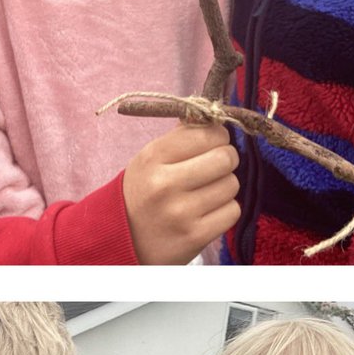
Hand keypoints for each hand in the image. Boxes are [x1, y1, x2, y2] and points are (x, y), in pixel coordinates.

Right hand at [123, 123, 239, 263]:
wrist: (121, 239)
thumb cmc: (141, 193)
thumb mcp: (148, 160)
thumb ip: (180, 137)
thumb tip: (212, 115)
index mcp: (152, 158)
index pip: (208, 133)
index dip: (216, 137)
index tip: (210, 145)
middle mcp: (165, 184)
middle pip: (226, 157)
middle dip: (224, 161)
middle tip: (210, 169)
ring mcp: (180, 212)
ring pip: (232, 185)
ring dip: (223, 187)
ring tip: (202, 194)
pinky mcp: (195, 236)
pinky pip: (232, 211)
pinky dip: (223, 211)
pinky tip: (204, 213)